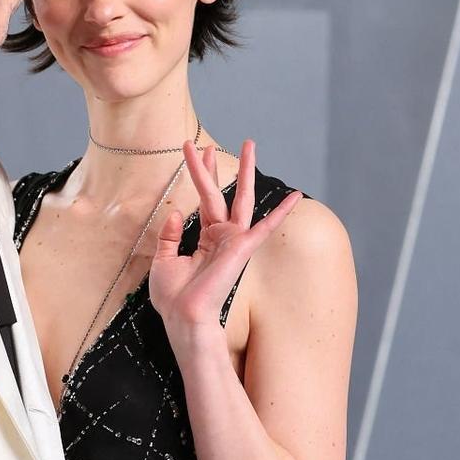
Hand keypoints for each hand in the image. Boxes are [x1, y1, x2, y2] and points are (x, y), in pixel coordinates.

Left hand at [150, 138, 301, 345]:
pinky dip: (281, 212)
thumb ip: (170, 236)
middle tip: (212, 142)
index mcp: (206, 240)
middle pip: (220, 194)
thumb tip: (177, 211)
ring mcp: (234, 241)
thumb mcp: (164, 261)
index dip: (200, 175)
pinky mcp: (242, 248)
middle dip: (216, 167)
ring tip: (250, 144)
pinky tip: (296, 195)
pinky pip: (265, 226)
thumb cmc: (173, 297)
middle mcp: (222, 237)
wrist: (184, 317)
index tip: (196, 150)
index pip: (204, 201)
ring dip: (245, 171)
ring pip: (240, 198)